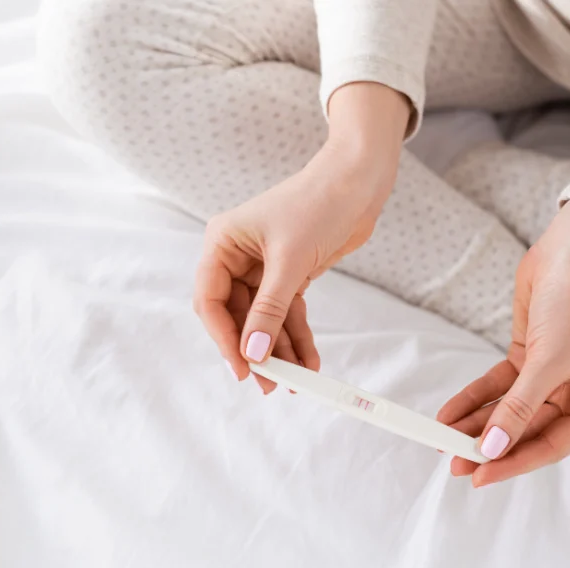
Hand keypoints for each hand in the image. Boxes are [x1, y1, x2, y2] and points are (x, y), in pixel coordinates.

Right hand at [194, 83, 410, 391]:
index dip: (223, 337)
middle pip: (236, 315)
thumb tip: (253, 353)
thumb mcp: (289, 262)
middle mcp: (237, 256)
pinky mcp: (289, 274)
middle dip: (255, 349)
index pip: (210, 300)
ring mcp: (263, 268)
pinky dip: (297, 337)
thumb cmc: (318, 204)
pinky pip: (287, 314)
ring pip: (264, 320)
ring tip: (296, 380)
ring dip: (279, 349)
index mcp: (222, 243)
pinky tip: (308, 361)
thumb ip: (269, 310)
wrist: (359, 182)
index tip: (242, 367)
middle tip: (270, 383)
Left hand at [437, 200, 569, 485]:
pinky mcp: (526, 360)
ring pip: (506, 412)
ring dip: (475, 425)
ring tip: (442, 441)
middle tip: (453, 463)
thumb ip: (518, 408)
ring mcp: (548, 379)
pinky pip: (495, 389)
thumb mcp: (549, 362)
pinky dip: (472, 399)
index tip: (480, 476)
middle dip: (488, 445)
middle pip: (524, 431)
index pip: (550, 445)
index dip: (514, 463)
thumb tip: (493, 447)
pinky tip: (448, 413)